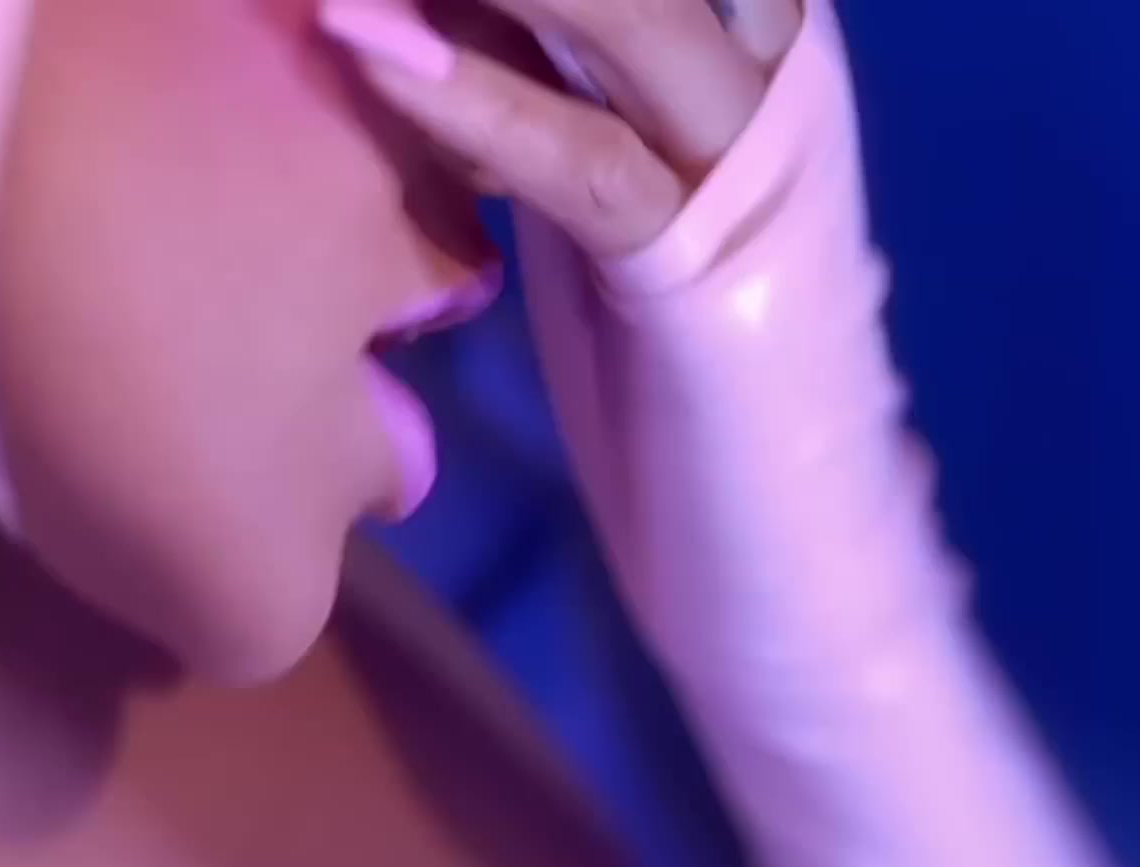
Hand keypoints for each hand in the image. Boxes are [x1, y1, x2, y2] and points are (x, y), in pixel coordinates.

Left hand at [328, 0, 922, 690]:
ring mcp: (751, 164)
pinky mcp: (708, 277)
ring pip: (623, 12)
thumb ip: (549, 84)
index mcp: (747, 33)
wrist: (773, 540)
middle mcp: (767, 66)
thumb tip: (413, 20)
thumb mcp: (609, 184)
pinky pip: (589, 165)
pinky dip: (477, 102)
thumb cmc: (665, 361)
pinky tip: (367, 50)